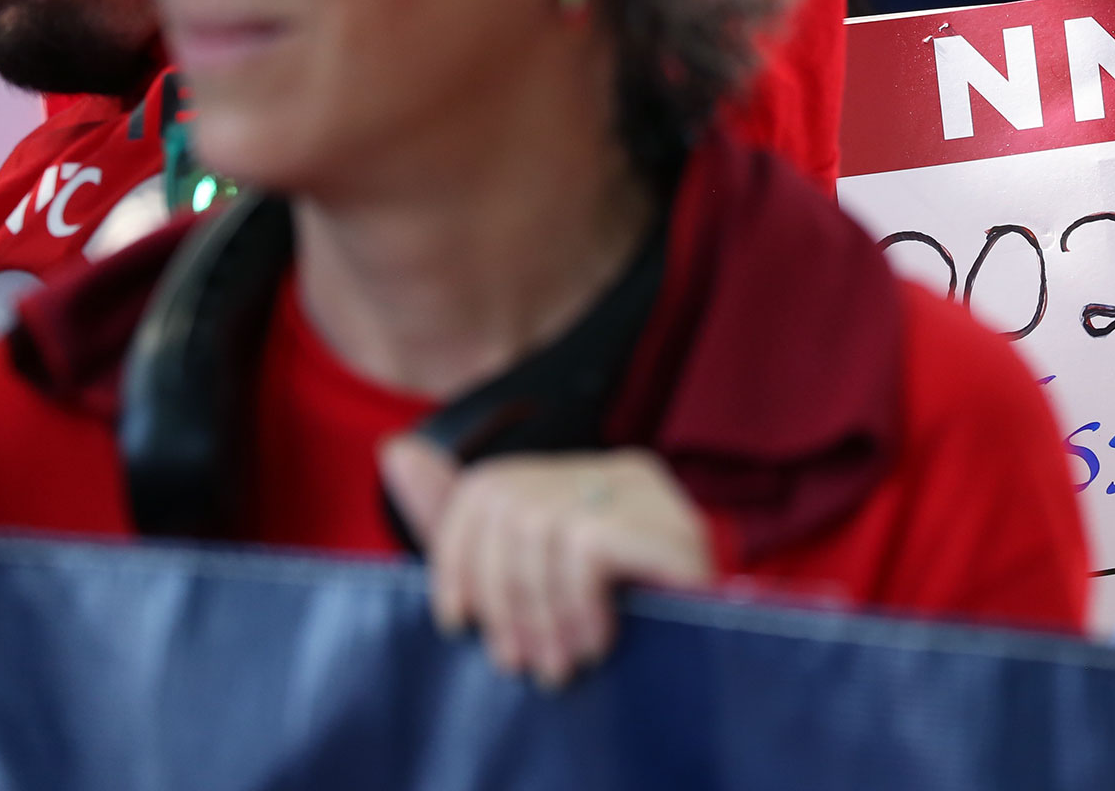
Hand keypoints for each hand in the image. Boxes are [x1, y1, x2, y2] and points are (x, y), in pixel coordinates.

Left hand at [380, 436, 713, 687]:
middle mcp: (613, 469)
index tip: (455, 624)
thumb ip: (469, 530)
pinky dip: (577, 603)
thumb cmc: (628, 631)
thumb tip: (395, 451)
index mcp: (578, 479)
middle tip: (517, 662)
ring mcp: (646, 489)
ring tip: (557, 665)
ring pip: (541, 528)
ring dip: (540, 612)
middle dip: (500, 597)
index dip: (453, 557)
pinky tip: (596, 639)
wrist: (719, 663)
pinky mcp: (668, 520)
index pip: (486, 487)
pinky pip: (584, 546)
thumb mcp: (533, 588)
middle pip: (507, 507)